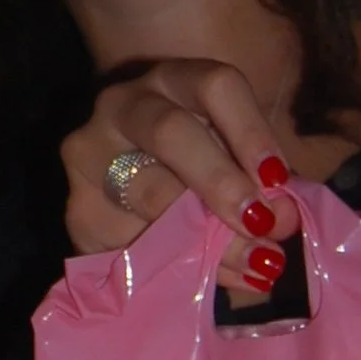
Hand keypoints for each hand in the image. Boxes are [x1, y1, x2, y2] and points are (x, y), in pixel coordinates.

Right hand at [61, 60, 294, 298]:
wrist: (134, 182)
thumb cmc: (203, 162)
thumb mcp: (234, 156)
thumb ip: (263, 182)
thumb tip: (282, 220)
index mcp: (175, 80)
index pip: (214, 85)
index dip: (250, 131)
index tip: (278, 180)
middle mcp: (124, 105)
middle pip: (170, 131)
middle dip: (219, 181)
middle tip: (259, 224)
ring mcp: (90, 156)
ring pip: (144, 191)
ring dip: (204, 234)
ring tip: (250, 263)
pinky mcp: (78, 213)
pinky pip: (125, 242)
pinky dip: (173, 266)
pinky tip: (209, 279)